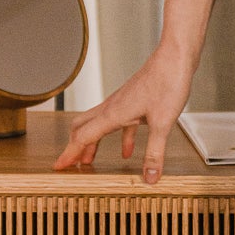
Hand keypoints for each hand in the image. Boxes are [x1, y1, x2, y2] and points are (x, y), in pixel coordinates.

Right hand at [53, 44, 194, 184]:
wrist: (176, 56)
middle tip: (71, 164)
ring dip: (93, 143)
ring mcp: (122, 102)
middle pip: (83, 128)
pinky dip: (120, 138)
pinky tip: (128, 151)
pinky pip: (121, 123)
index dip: (69, 154)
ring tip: (90, 160)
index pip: (83, 137)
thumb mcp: (163, 124)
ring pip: (99, 125)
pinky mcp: (134, 100)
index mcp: (113, 114)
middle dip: (75, 147)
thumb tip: (149, 178)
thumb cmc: (168, 82)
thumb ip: (154, 153)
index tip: (58, 166)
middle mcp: (112, 107)